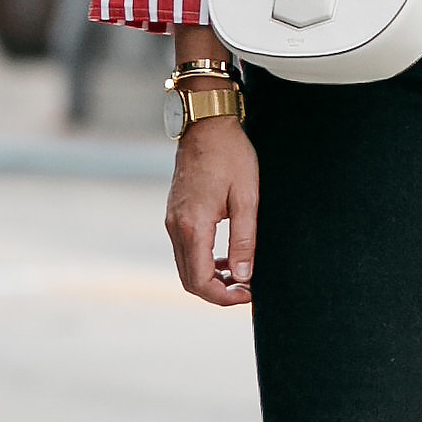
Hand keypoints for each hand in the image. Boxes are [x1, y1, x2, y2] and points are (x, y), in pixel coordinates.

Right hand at [165, 116, 258, 307]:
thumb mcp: (247, 198)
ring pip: (186, 266)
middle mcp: (176, 227)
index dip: (224, 297)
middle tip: (246, 289)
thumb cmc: (231, 156)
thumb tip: (243, 277)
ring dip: (210, 278)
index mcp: (193, 226)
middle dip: (217, 292)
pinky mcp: (175, 214)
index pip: (201, 282)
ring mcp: (172, 220)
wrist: (207, 124)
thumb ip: (244, 240)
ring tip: (239, 275)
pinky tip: (225, 256)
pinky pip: (185, 250)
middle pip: (190, 280)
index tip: (249, 293)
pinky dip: (203, 261)